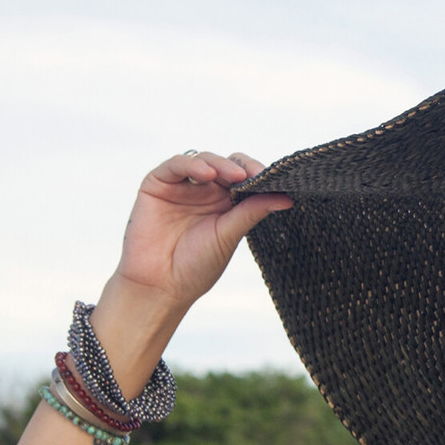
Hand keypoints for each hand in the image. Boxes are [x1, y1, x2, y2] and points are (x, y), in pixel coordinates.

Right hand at [110, 151, 291, 310]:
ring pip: (204, 160)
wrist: (160, 284)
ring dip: (221, 164)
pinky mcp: (157, 183)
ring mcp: (182, 186)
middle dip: (242, 167)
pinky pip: (175, 164)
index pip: (244, 177)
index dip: (257, 174)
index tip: (273, 180)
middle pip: (226, 165)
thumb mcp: (229, 235)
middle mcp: (205, 191)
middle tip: (256, 175)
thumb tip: (287, 198)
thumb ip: (252, 212)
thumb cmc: (196, 265)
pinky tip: (207, 174)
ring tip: (236, 176)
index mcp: (226, 203)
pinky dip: (192, 164)